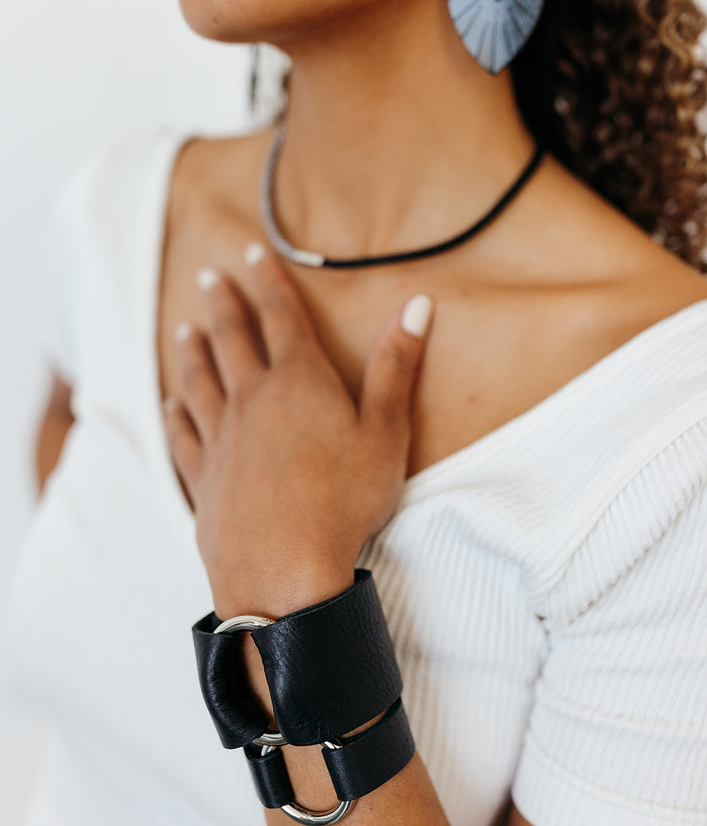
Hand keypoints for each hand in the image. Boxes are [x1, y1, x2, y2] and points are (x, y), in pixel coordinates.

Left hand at [162, 243, 433, 619]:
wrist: (286, 571)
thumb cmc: (344, 503)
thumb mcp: (386, 432)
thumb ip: (396, 367)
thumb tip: (416, 306)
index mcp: (299, 382)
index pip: (282, 317)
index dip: (270, 281)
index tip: (255, 253)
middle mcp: (251, 400)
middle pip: (231, 339)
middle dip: (223, 303)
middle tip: (210, 276)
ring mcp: (220, 439)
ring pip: (198, 380)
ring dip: (192, 350)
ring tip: (186, 329)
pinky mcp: (202, 477)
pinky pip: (182, 434)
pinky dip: (175, 413)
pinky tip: (170, 403)